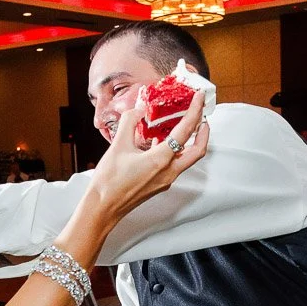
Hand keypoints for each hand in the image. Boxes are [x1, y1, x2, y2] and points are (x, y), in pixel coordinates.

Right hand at [87, 91, 209, 220]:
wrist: (103, 207)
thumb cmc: (109, 182)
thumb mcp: (118, 145)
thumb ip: (130, 122)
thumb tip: (138, 110)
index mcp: (161, 160)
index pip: (185, 131)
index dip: (195, 111)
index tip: (199, 98)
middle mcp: (169, 172)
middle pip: (198, 150)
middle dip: (203, 131)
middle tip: (202, 116)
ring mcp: (166, 180)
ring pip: (188, 158)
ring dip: (191, 142)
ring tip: (185, 125)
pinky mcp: (160, 184)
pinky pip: (175, 165)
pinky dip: (176, 151)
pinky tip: (164, 142)